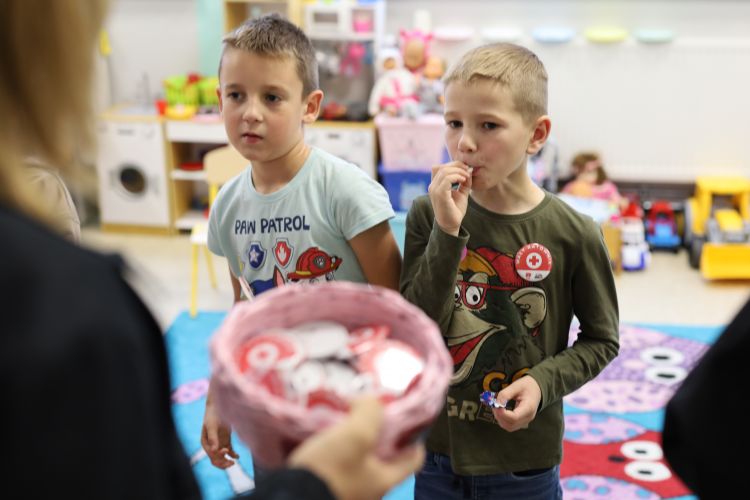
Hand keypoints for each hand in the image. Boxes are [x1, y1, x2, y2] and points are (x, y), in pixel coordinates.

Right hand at [201, 399, 238, 468]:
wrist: (220, 405)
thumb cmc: (213, 414)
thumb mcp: (212, 425)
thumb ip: (213, 438)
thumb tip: (214, 451)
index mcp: (205, 442)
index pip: (211, 454)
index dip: (218, 455)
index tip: (226, 449)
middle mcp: (211, 444)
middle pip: (215, 459)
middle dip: (223, 463)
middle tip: (231, 464)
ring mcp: (219, 443)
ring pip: (222, 457)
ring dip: (227, 461)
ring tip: (234, 462)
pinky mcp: (226, 440)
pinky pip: (229, 451)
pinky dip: (233, 455)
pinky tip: (237, 456)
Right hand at [289, 397, 424, 499]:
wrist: (289, 498)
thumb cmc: (330, 471)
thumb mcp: (356, 434)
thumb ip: (370, 412)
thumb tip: (369, 401)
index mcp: (384, 480)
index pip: (413, 459)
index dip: (413, 437)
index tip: (405, 417)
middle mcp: (368, 491)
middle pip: (382, 457)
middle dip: (375, 432)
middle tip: (365, 410)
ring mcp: (345, 492)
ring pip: (355, 460)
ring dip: (349, 440)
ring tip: (339, 418)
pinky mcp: (324, 488)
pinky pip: (333, 465)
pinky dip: (330, 449)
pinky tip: (319, 434)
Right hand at [428, 161, 471, 235]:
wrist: (451, 225)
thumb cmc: (455, 210)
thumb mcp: (461, 193)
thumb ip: (464, 182)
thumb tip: (469, 171)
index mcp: (436, 185)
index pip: (440, 167)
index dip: (453, 165)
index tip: (466, 169)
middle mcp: (432, 186)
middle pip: (442, 167)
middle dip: (457, 166)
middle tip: (468, 171)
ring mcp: (434, 190)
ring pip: (445, 171)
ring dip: (458, 171)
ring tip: (467, 177)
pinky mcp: (439, 194)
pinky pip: (447, 179)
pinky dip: (457, 177)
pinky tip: (463, 181)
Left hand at [492, 376, 541, 431]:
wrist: (536, 389)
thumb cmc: (527, 386)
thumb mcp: (516, 386)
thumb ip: (505, 394)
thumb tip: (496, 404)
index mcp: (529, 407)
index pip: (514, 417)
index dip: (502, 414)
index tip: (496, 405)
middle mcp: (528, 417)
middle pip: (511, 424)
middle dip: (500, 416)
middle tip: (495, 406)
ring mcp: (526, 421)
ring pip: (510, 427)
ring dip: (500, 419)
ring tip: (497, 408)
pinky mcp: (522, 421)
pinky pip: (511, 426)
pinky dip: (503, 421)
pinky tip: (500, 412)